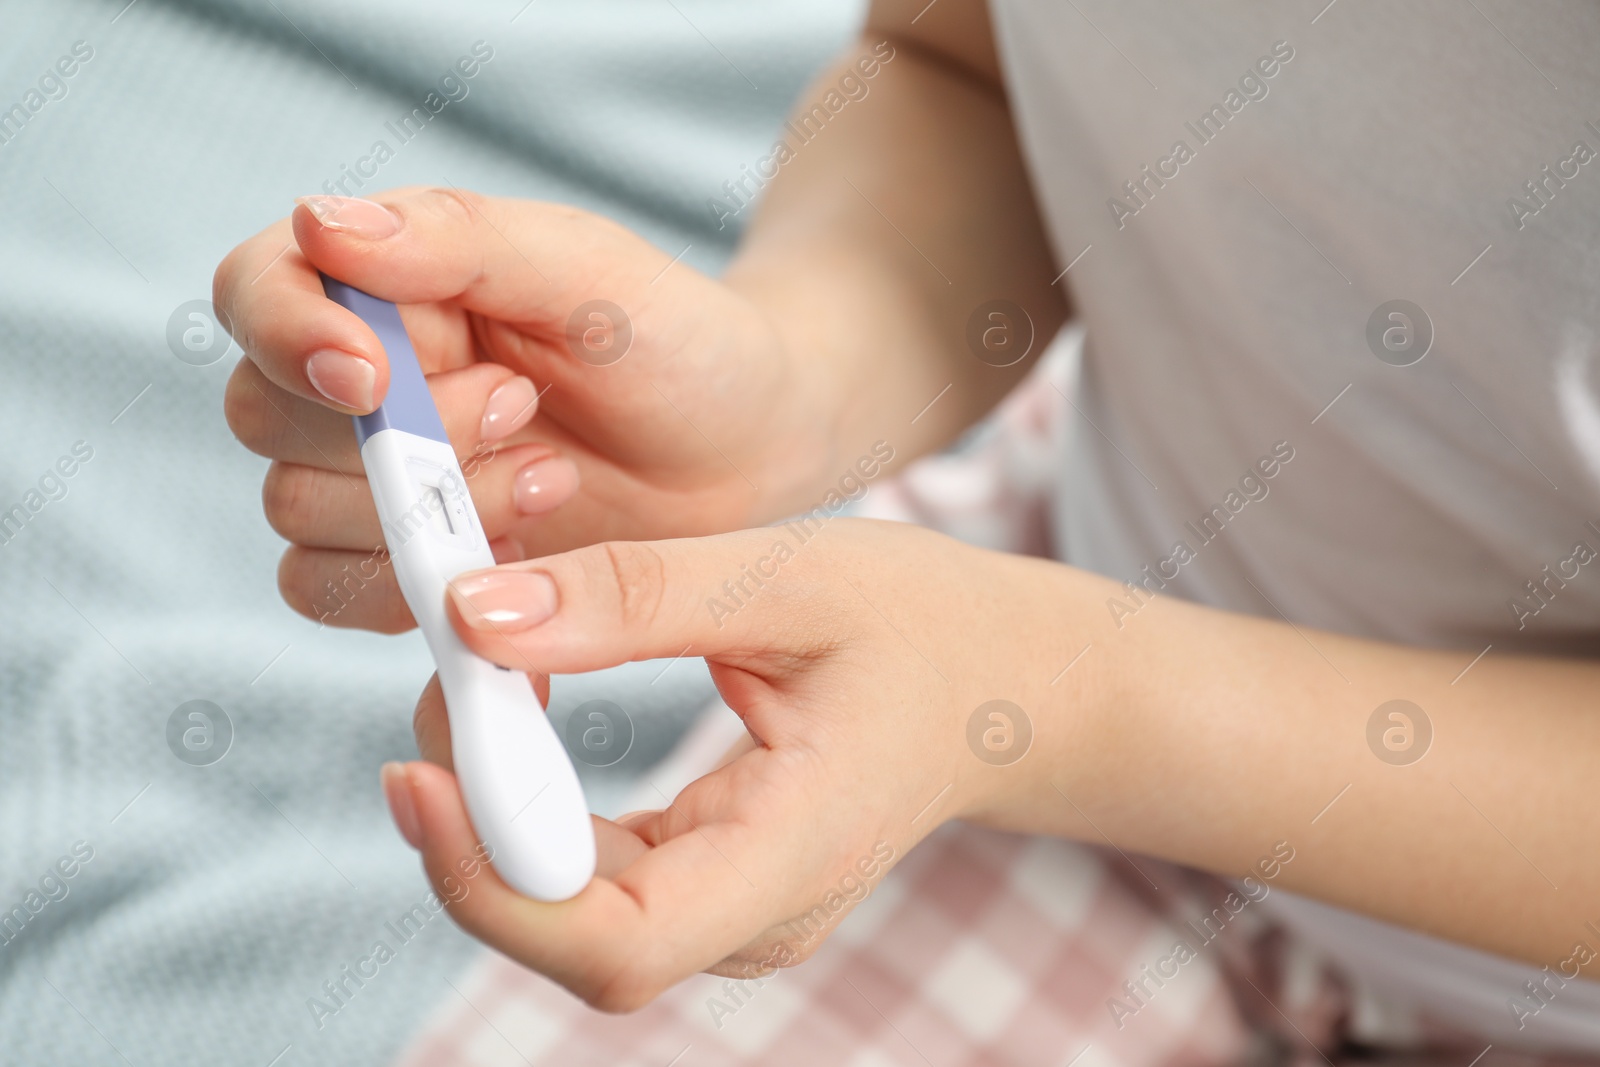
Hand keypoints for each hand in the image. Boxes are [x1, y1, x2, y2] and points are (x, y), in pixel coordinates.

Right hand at [215, 188, 829, 632]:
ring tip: (551, 479)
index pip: (258, 292)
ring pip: (303, 524)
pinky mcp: (421, 565)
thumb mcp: (589, 270)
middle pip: (270, 423)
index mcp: (387, 285)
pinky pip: (350, 600)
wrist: (749, 452)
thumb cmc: (678, 341)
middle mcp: (367, 384)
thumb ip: (461, 239)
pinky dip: (423, 599)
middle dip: (397, 438)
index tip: (372, 378)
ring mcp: (388, 482)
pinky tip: (525, 566)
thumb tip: (321, 222)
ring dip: (424, 515)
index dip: (287, 337)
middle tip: (523, 412)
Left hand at [381, 518, 1121, 1007]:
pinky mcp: (710, 886)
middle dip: (472, 824)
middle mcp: (758, 916)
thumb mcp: (790, 579)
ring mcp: (734, 915)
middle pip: (571, 936)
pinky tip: (524, 706)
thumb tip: (475, 615)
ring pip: (566, 913)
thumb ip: (635, 596)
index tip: (416, 773)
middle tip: (445, 681)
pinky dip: (531, 799)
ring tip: (485, 674)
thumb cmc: (923, 626)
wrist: (1002, 683)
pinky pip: (590, 875)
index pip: (620, 943)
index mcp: (797, 853)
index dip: (494, 884)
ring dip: (491, 807)